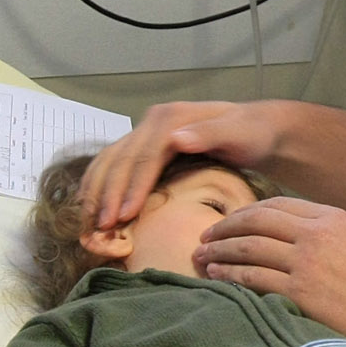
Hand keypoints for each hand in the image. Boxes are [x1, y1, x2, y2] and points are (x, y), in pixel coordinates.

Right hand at [81, 100, 286, 230]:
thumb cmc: (251, 134)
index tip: (123, 216)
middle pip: (121, 159)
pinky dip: (99, 185)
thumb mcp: (239, 133)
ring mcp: (145, 132)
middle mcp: (153, 122)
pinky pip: (112, 163)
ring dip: (97, 191)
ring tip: (91, 223)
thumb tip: (176, 139)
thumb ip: (210, 135)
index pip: (144, 156)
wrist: (255, 128)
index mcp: (171, 118)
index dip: (131, 187)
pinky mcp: (143, 145)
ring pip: (110, 160)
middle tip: (101, 228)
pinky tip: (92, 208)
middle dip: (108, 194)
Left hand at [193, 197, 345, 342]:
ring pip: (248, 248)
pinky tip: (216, 275)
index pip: (277, 206)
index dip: (247, 212)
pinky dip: (230, 274)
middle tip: (205, 235)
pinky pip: (253, 278)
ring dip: (219, 251)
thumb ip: (330, 229)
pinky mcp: (299, 292)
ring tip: (201, 256)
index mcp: (330, 217)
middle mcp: (314, 234)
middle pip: (256, 221)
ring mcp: (305, 263)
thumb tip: (300, 230)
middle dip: (225, 227)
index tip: (231, 221)